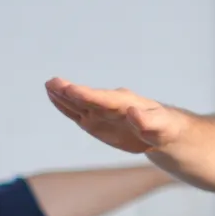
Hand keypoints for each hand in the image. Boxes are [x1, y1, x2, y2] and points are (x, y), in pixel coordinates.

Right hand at [45, 79, 195, 156]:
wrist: (163, 131)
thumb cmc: (165, 127)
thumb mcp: (161, 127)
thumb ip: (148, 121)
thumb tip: (133, 113)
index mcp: (127, 103)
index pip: (105, 99)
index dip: (89, 95)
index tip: (72, 90)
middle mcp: (110, 104)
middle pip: (89, 98)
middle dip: (72, 92)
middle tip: (54, 83)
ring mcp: (101, 112)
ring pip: (79, 103)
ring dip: (63, 96)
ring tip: (49, 85)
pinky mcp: (95, 121)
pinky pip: (77, 112)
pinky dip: (65, 105)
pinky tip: (53, 96)